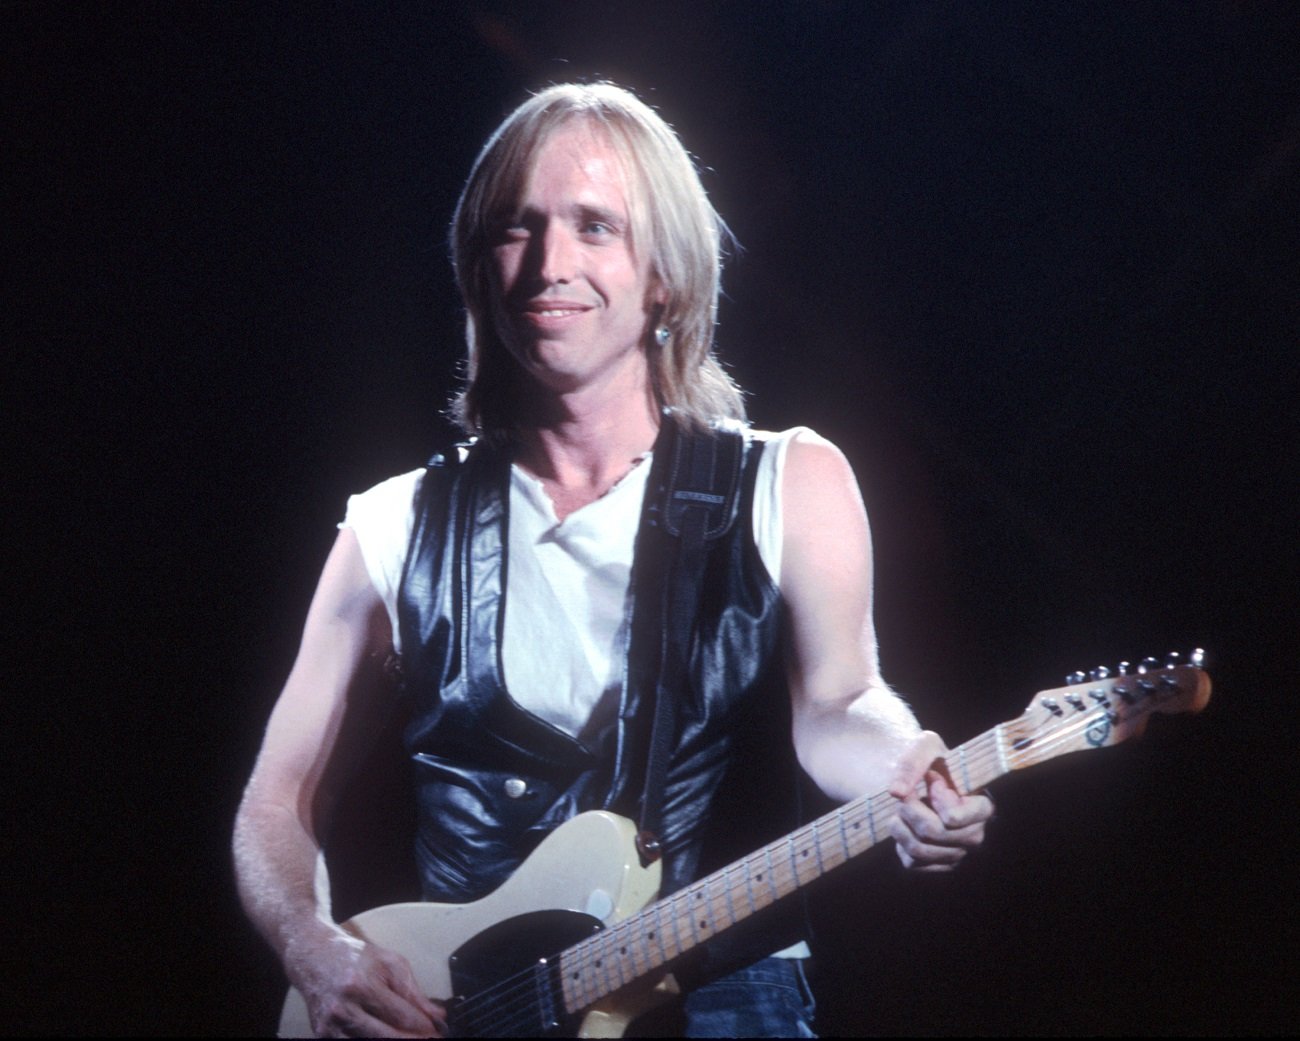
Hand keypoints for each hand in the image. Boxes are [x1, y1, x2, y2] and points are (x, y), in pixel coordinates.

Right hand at [288, 928, 445, 1037]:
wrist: (313, 956)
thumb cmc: (354, 957)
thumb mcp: (389, 963)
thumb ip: (413, 991)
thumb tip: (436, 1015)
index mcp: (361, 985)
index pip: (400, 1015)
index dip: (422, 1027)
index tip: (437, 1033)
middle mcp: (343, 1008)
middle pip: (384, 1037)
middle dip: (411, 1040)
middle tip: (430, 1040)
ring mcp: (330, 1025)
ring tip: (409, 1038)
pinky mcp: (322, 1034)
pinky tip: (386, 1036)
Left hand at [887, 730, 993, 871]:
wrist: (921, 777)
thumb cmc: (931, 760)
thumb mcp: (926, 746)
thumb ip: (913, 762)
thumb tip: (896, 792)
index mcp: (982, 807)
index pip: (953, 817)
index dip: (935, 797)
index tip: (932, 778)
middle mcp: (974, 835)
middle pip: (933, 832)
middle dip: (910, 808)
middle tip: (907, 793)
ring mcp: (956, 853)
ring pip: (919, 849)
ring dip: (900, 824)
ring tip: (903, 807)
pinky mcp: (937, 864)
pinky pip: (911, 861)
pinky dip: (899, 840)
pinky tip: (905, 824)